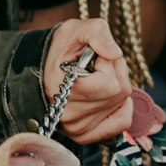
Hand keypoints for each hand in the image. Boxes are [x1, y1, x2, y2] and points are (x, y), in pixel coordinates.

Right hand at [43, 18, 133, 143]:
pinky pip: (122, 122)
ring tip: (96, 78)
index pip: (109, 83)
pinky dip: (122, 106)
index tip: (93, 57)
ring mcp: (76, 129)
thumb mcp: (76, 29)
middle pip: (119, 93)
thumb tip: (115, 54)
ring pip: (121, 104)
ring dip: (116, 86)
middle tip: (96, 66)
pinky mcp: (85, 136)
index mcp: (62, 90)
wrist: (43, 67)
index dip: (107, 63)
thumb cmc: (62, 48)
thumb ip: (97, 33)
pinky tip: (108, 95)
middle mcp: (68, 115)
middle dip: (114, 72)